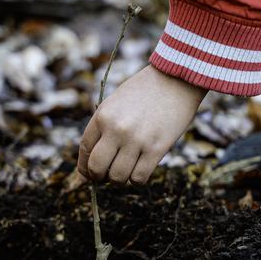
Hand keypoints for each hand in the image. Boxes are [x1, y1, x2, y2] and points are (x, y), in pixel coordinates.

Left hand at [78, 65, 206, 183]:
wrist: (176, 79)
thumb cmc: (146, 90)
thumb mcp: (116, 102)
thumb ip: (104, 126)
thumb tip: (93, 156)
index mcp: (103, 116)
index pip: (85, 150)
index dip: (84, 167)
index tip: (88, 174)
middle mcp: (116, 130)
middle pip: (97, 168)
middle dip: (99, 177)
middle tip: (106, 176)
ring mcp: (136, 140)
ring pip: (118, 177)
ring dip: (120, 180)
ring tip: (126, 171)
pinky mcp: (156, 149)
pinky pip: (139, 178)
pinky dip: (137, 179)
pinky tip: (141, 170)